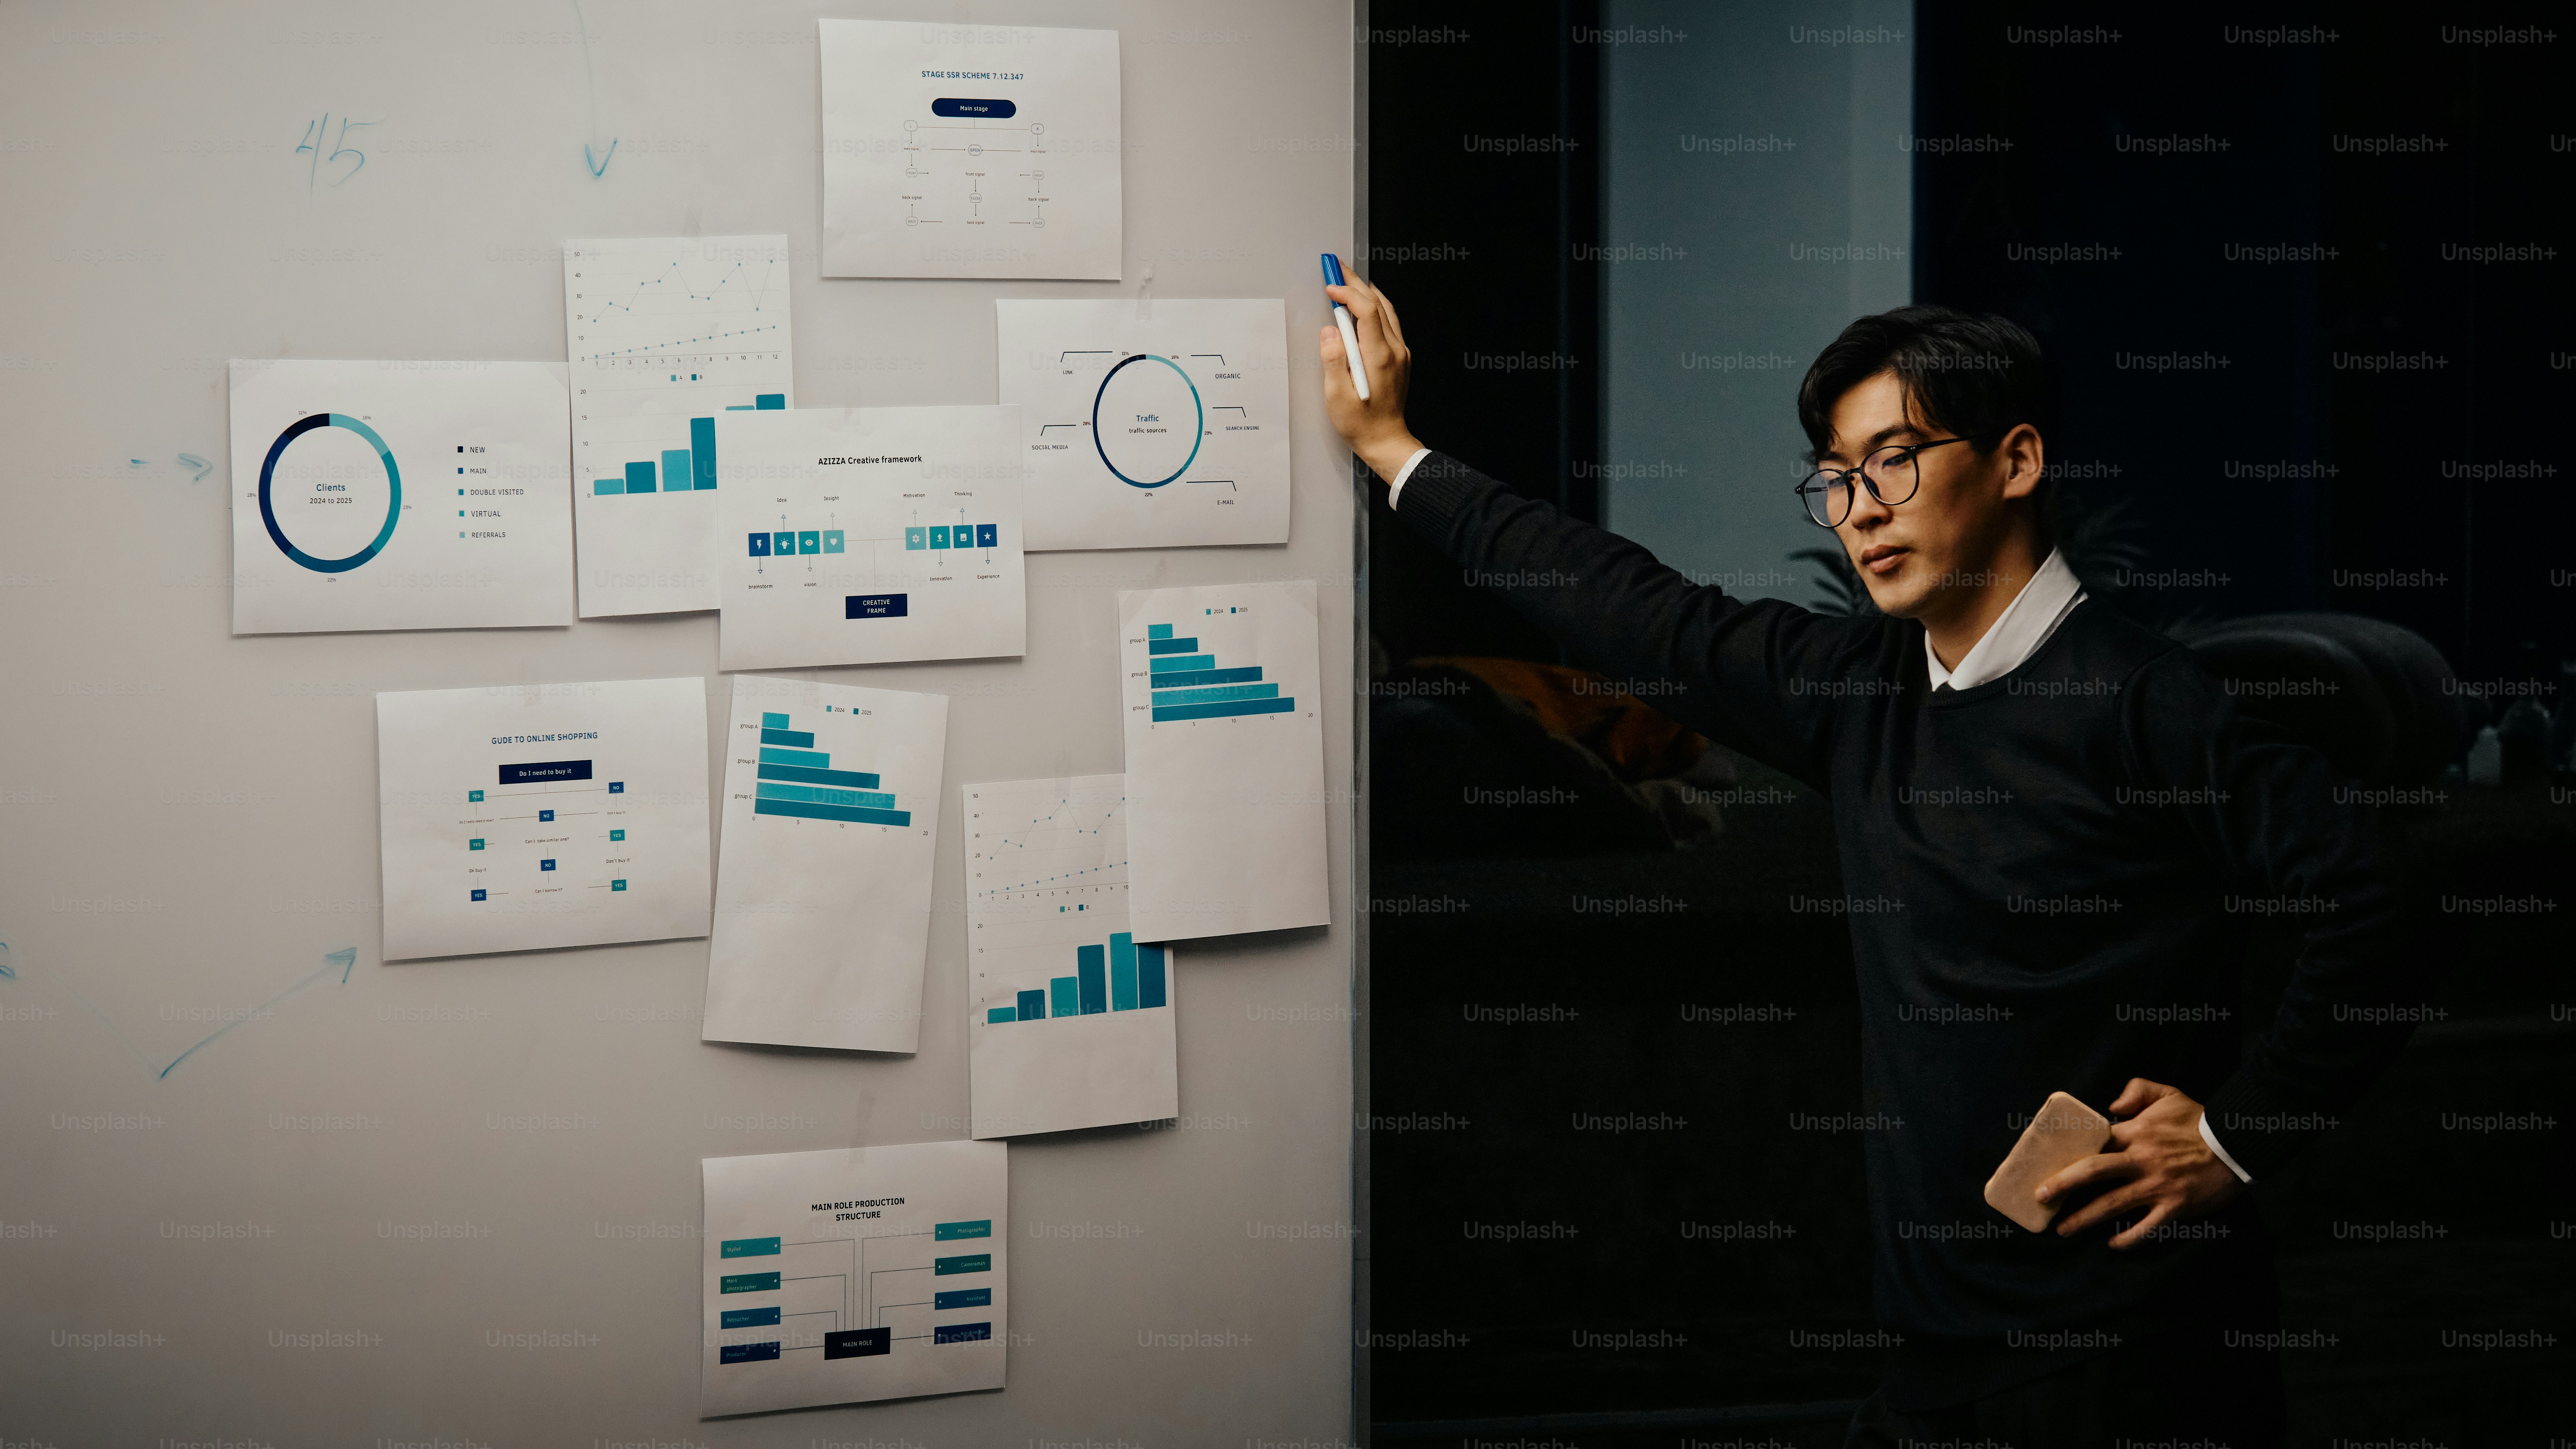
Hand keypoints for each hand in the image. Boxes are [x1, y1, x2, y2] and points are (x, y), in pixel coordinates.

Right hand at [1319, 261, 1423, 482]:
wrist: (1387, 442)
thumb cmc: (1361, 424)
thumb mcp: (1337, 397)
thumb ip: (1333, 360)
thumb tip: (1329, 331)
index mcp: (1379, 356)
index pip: (1366, 310)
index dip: (1347, 293)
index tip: (1329, 287)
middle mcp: (1394, 350)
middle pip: (1378, 303)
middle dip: (1355, 282)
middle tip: (1335, 267)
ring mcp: (1399, 353)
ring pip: (1386, 310)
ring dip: (1366, 291)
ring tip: (1347, 279)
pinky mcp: (1399, 358)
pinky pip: (1389, 323)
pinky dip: (1374, 307)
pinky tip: (1361, 305)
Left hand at [2038, 1078, 2241, 1249]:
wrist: (2237, 1144)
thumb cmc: (2200, 1119)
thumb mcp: (2168, 1093)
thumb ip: (2136, 1090)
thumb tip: (2109, 1107)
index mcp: (2136, 1132)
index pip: (2094, 1142)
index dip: (2071, 1153)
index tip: (2048, 1163)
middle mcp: (2141, 1160)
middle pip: (2093, 1172)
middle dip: (2063, 1185)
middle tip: (2040, 1197)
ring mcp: (2157, 1186)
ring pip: (2112, 1204)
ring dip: (2084, 1219)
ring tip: (2062, 1229)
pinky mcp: (2175, 1207)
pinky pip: (2146, 1228)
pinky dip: (2128, 1239)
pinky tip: (2113, 1244)